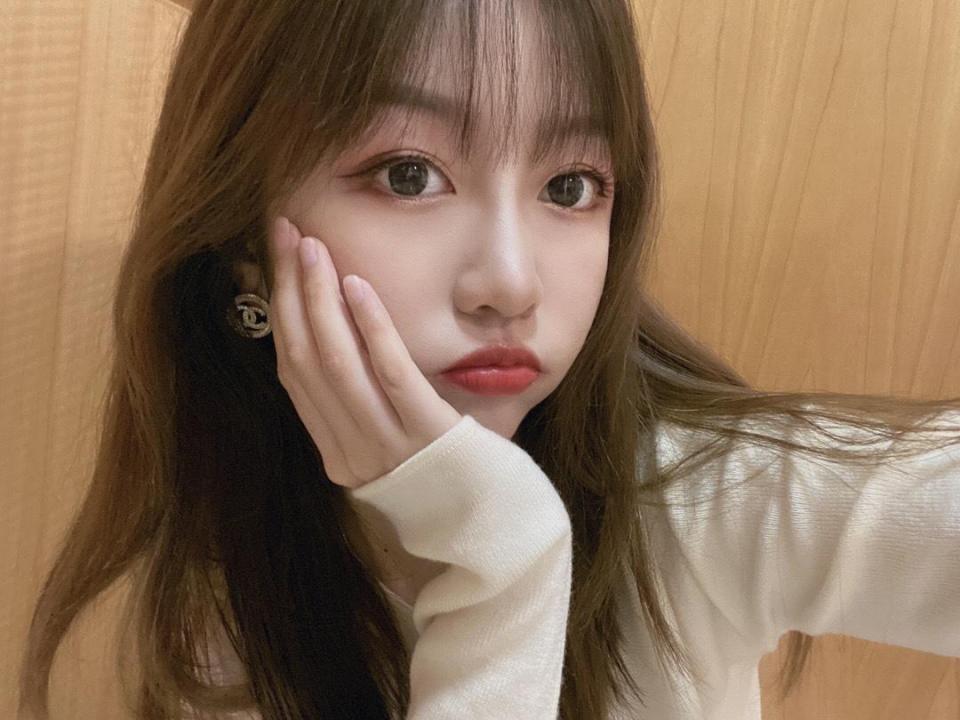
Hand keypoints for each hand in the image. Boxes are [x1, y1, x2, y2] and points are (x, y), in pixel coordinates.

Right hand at [267, 215, 462, 488]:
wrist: (495, 531)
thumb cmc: (449, 478)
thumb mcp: (394, 445)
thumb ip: (365, 407)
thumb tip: (340, 338)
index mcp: (336, 453)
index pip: (293, 373)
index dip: (280, 312)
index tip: (275, 261)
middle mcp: (349, 453)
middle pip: (306, 360)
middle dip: (291, 292)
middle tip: (286, 236)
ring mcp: (386, 447)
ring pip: (337, 364)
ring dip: (320, 299)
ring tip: (314, 248)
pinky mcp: (427, 436)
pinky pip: (390, 374)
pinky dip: (370, 327)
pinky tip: (358, 286)